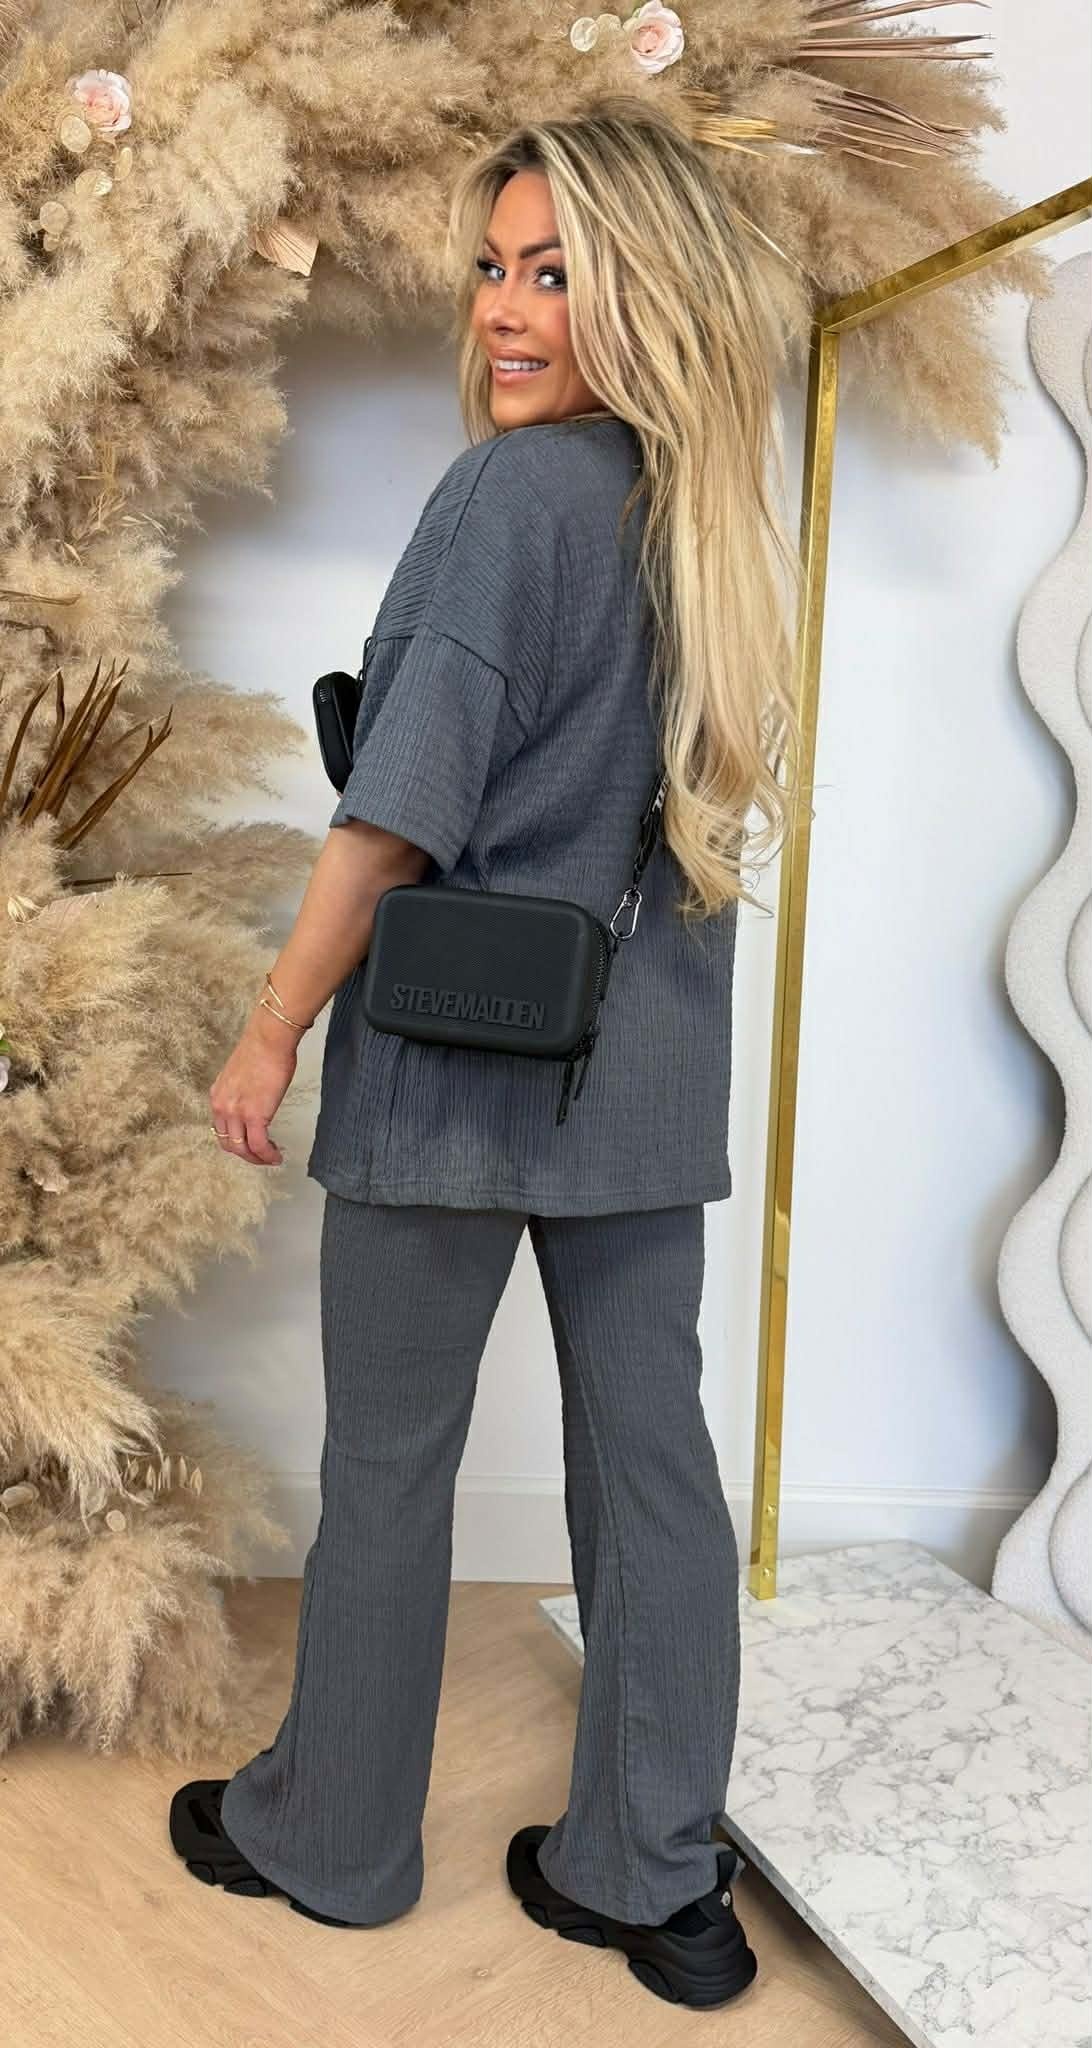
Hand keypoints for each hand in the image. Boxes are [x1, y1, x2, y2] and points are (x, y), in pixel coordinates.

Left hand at [209, 1008, 303, 1166]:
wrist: (269, 1040)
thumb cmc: (262, 1049)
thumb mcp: (241, 1075)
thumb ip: (242, 1092)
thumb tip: (255, 1101)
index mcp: (217, 1096)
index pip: (221, 1129)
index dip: (236, 1142)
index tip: (250, 1144)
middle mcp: (221, 1106)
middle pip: (228, 1144)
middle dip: (246, 1155)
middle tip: (261, 1156)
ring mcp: (236, 1112)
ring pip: (242, 1149)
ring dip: (257, 1158)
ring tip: (271, 1158)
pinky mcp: (254, 1115)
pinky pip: (258, 1145)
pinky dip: (267, 1155)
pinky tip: (276, 1156)